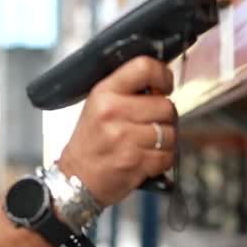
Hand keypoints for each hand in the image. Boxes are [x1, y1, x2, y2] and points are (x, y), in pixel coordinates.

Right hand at [56, 56, 177, 206]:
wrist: (75, 179)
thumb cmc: (90, 142)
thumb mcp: (98, 106)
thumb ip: (127, 92)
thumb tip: (162, 87)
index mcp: (104, 93)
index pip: (144, 67)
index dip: (163, 75)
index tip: (164, 86)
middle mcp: (113, 112)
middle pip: (166, 105)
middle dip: (165, 117)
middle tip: (151, 124)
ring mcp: (124, 138)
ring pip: (170, 132)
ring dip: (165, 140)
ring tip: (146, 144)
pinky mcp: (134, 162)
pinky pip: (167, 156)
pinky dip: (162, 160)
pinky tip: (146, 159)